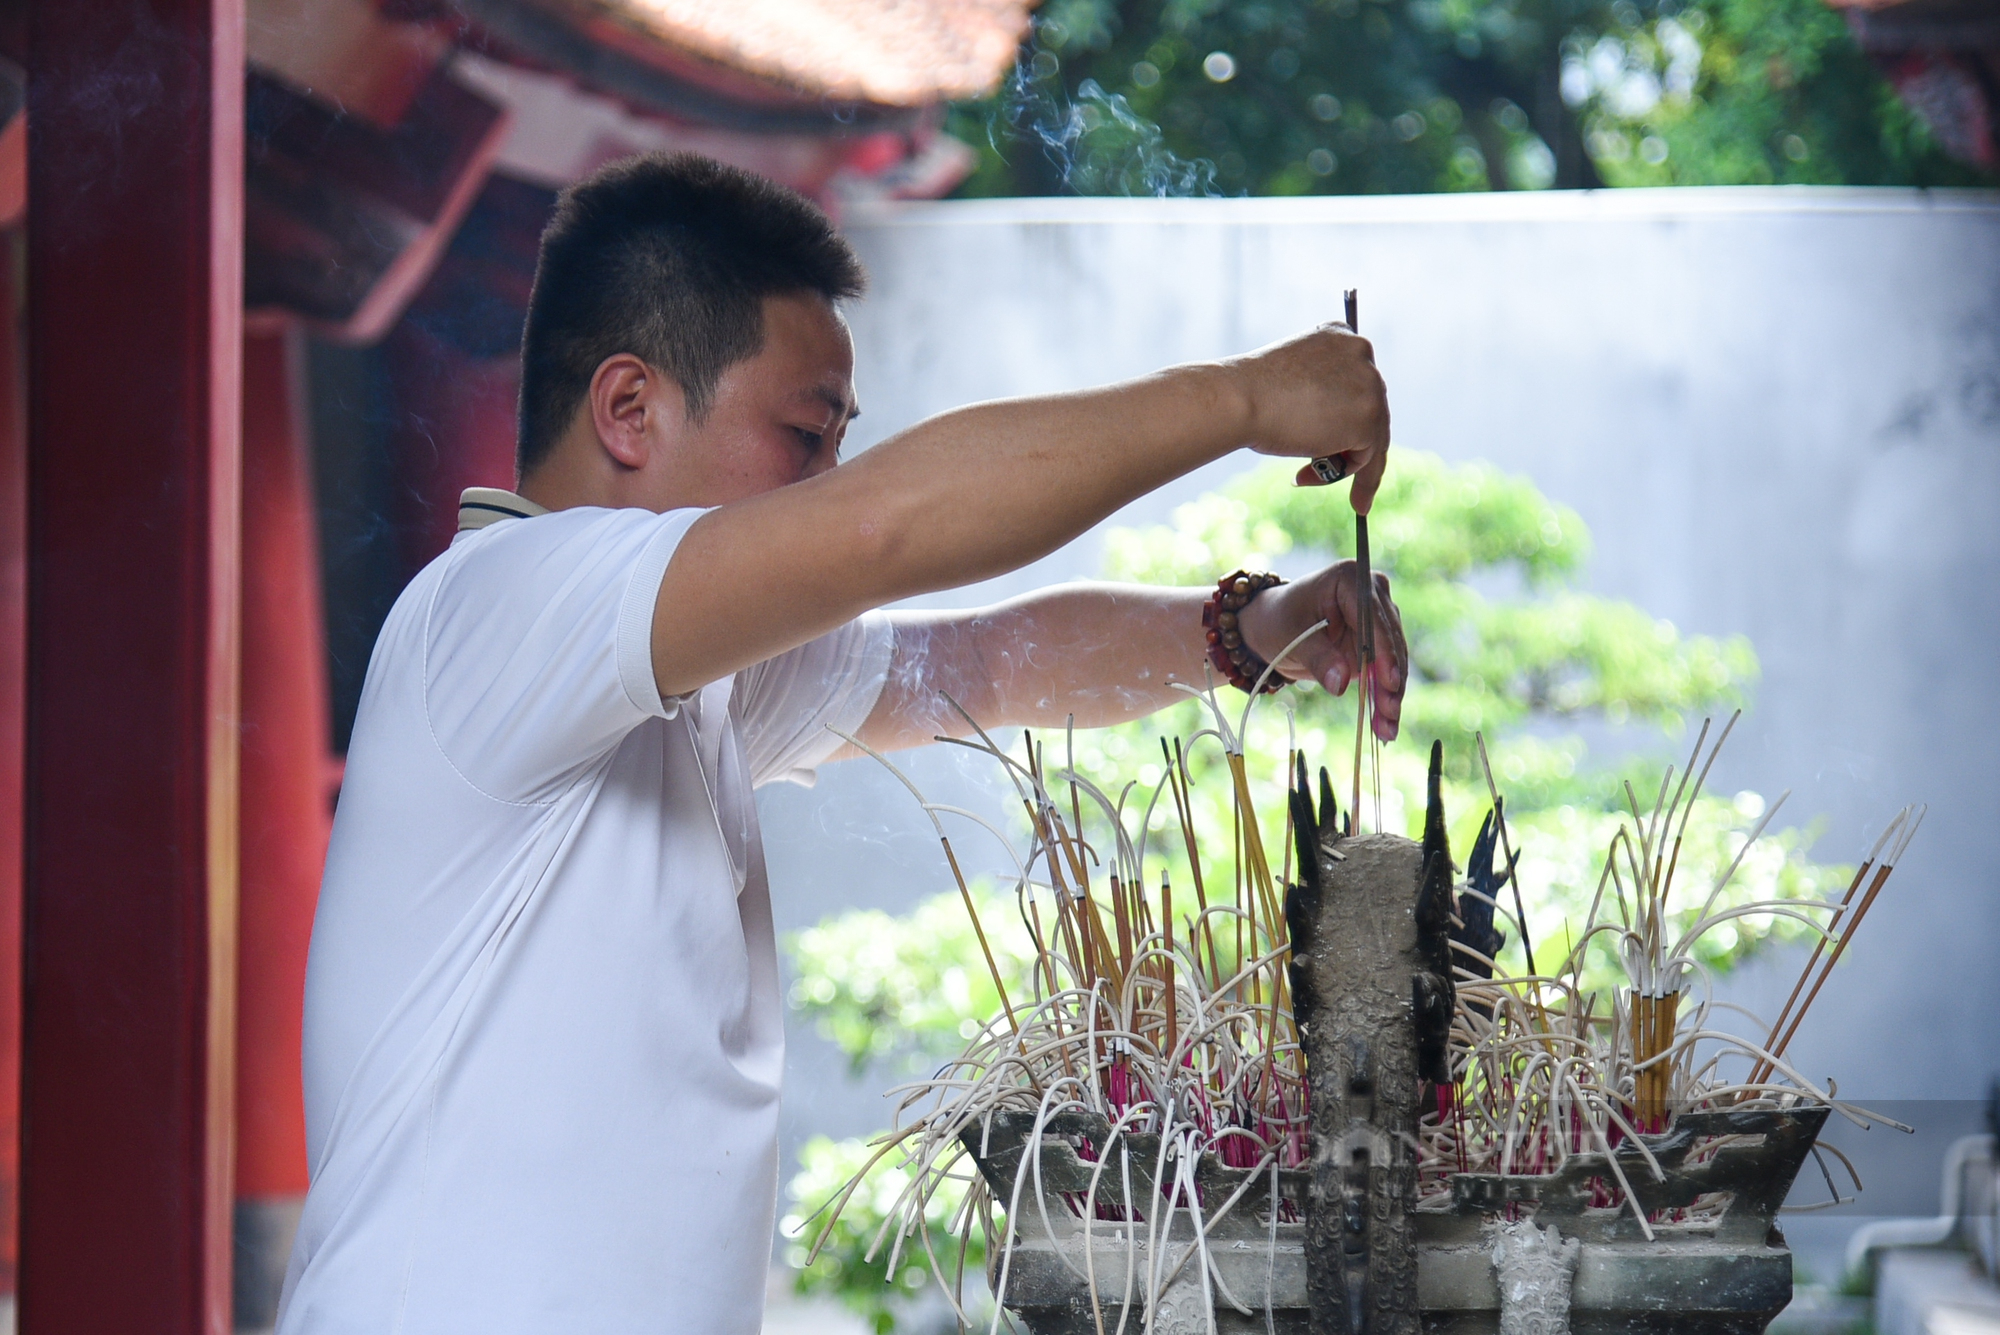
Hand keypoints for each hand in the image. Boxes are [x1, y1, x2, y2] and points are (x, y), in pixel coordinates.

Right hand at [1227, 323, 1390, 512]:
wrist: (1240, 399)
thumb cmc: (1249, 394)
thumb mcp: (1288, 381)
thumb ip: (1316, 392)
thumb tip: (1332, 427)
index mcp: (1339, 334)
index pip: (1354, 381)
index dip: (1342, 414)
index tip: (1329, 437)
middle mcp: (1361, 352)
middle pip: (1367, 409)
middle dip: (1342, 442)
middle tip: (1315, 465)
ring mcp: (1370, 384)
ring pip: (1371, 435)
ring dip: (1346, 463)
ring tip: (1313, 478)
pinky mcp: (1369, 417)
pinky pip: (1372, 458)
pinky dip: (1366, 483)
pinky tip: (1357, 502)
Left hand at [1239, 560, 1407, 740]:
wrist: (1272, 625)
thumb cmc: (1278, 621)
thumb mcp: (1292, 638)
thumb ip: (1318, 659)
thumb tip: (1341, 684)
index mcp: (1350, 578)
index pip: (1373, 618)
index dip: (1384, 652)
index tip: (1389, 683)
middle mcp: (1372, 594)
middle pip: (1390, 642)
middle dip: (1390, 683)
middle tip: (1388, 717)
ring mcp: (1379, 618)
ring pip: (1394, 661)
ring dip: (1391, 697)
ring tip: (1387, 730)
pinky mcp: (1378, 642)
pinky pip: (1386, 673)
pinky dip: (1384, 698)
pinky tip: (1385, 725)